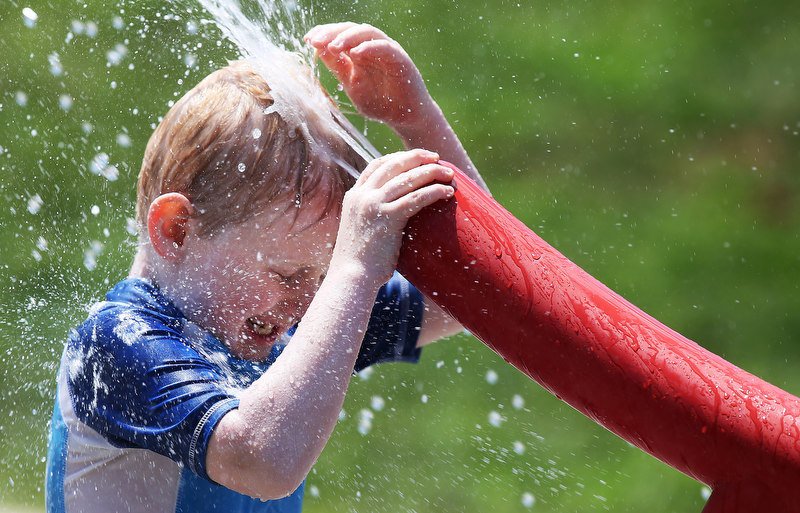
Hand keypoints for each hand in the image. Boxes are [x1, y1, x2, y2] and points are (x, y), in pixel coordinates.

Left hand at [305, 23, 432, 127]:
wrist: (404, 118)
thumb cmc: (380, 102)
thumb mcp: (352, 85)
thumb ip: (338, 68)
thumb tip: (317, 49)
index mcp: (359, 52)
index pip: (340, 35)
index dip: (323, 33)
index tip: (308, 39)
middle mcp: (372, 47)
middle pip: (351, 29)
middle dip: (332, 33)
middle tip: (316, 41)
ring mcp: (387, 51)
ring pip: (367, 33)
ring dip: (348, 37)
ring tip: (333, 46)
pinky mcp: (400, 59)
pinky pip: (385, 47)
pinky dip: (370, 47)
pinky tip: (356, 53)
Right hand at [330, 149, 453, 285]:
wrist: (351, 277)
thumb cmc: (359, 263)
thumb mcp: (360, 230)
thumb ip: (373, 217)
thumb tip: (394, 217)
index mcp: (354, 196)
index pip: (377, 166)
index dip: (399, 158)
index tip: (416, 158)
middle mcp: (362, 196)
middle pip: (394, 165)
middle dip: (418, 158)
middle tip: (437, 159)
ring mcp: (373, 205)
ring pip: (408, 179)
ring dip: (431, 172)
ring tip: (449, 175)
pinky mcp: (388, 218)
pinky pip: (416, 198)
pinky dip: (434, 192)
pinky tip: (446, 192)